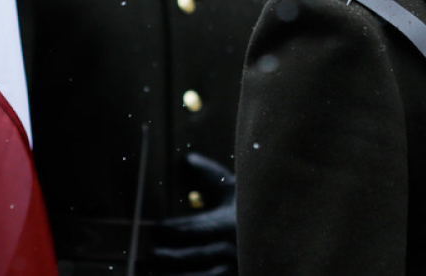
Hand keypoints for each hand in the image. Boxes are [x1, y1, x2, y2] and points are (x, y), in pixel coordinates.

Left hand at [151, 152, 236, 275]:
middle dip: (165, 257)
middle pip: (190, 257)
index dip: (169, 230)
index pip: (192, 228)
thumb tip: (187, 159)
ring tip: (152, 272)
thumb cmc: (246, 210)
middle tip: (149, 254)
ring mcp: (234, 270)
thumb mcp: (232, 191)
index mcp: (229, 223)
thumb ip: (210, 176)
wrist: (276, 236)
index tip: (154, 230)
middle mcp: (233, 249)